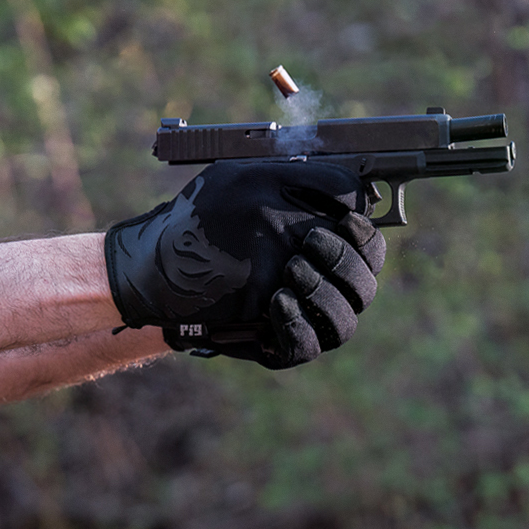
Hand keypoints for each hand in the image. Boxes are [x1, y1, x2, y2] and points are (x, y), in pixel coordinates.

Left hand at [105, 160, 384, 368]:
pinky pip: (307, 348)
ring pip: (344, 325)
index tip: (347, 222)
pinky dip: (298, 325)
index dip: (368, 239)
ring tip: (289, 271)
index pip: (372, 251)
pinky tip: (276, 301)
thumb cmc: (204, 217)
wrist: (157, 259)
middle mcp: (318, 285)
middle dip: (345, 264)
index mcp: (322, 247)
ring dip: (324, 296)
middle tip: (307, 243)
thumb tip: (361, 194)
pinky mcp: (274, 346)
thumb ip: (311, 179)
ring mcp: (299, 318)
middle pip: (365, 289)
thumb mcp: (253, 180)